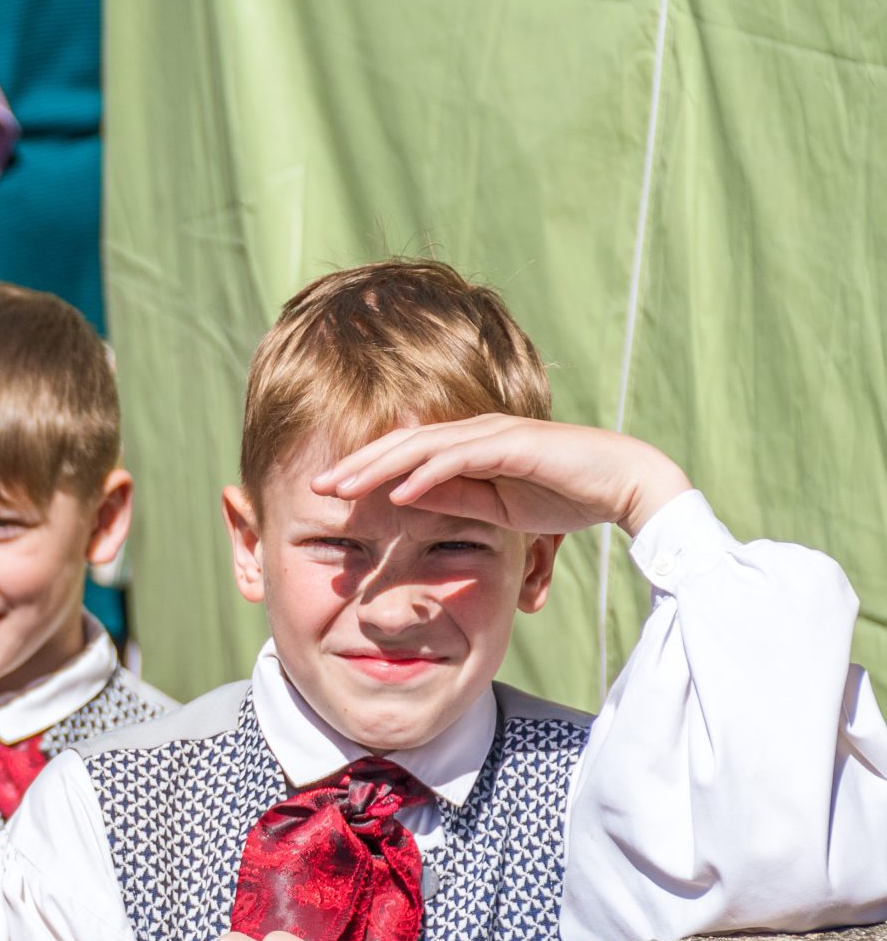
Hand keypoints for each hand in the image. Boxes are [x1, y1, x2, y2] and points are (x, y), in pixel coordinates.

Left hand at [316, 415, 691, 540]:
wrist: (625, 484)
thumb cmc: (563, 494)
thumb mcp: (495, 508)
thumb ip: (454, 500)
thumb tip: (406, 500)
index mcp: (468, 446)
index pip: (403, 456)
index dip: (363, 471)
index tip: (327, 493)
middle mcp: (474, 433)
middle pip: (401, 445)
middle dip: (356, 465)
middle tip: (315, 485)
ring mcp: (493, 434)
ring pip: (421, 447)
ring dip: (377, 466)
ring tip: (342, 486)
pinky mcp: (514, 444)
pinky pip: (460, 458)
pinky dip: (426, 474)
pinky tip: (398, 491)